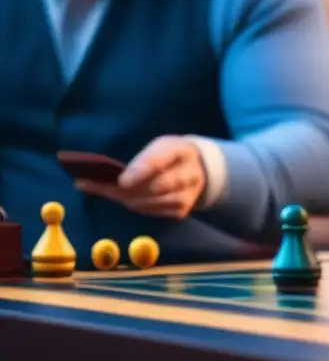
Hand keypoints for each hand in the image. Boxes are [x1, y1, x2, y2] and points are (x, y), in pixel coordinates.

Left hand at [75, 136, 206, 219]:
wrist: (199, 168)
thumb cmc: (169, 156)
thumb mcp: (157, 147)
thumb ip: (137, 160)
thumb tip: (97, 177)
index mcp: (181, 150)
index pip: (163, 159)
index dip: (142, 170)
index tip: (122, 180)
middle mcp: (189, 174)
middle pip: (156, 186)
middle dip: (126, 189)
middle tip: (100, 186)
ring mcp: (188, 195)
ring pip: (151, 202)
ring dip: (128, 199)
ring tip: (112, 192)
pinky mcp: (182, 211)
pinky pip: (153, 212)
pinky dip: (137, 206)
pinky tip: (130, 199)